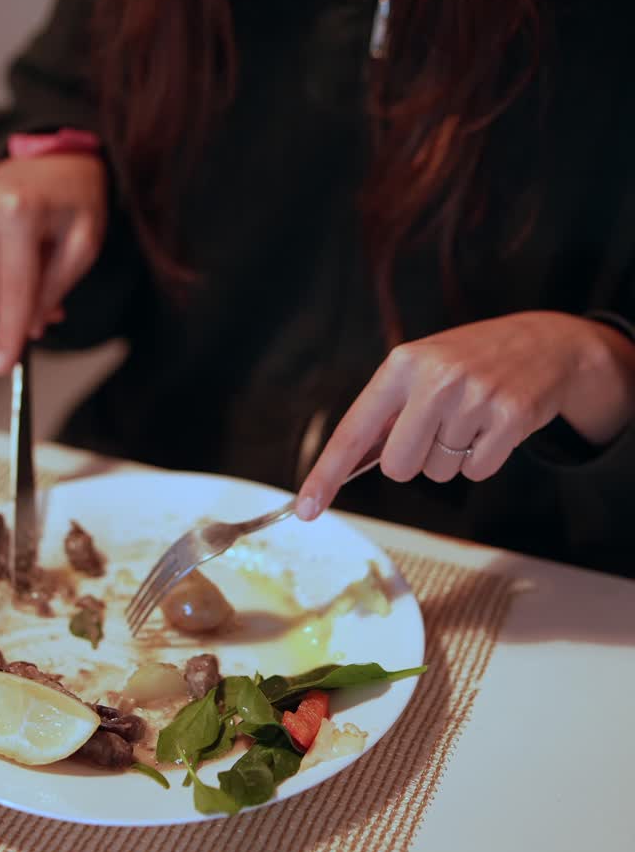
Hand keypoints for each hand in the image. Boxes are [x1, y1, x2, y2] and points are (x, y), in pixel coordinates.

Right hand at [0, 153, 106, 374]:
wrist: (59, 158)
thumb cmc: (77, 201)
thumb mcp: (85, 246)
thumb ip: (56, 289)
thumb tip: (29, 327)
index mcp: (19, 211)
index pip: (13, 287)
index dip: (10, 331)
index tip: (2, 366)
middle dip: (19, 307)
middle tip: (51, 301)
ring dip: (11, 282)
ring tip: (36, 251)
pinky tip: (15, 238)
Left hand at [296, 311, 634, 518]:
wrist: (544, 343)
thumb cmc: (471, 361)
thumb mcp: (424, 367)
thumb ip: (389, 410)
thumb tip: (351, 464)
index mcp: (403, 364)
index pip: (354, 431)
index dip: (326, 474)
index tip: (306, 508)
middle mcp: (436, 378)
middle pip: (398, 467)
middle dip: (414, 460)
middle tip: (438, 428)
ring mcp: (475, 398)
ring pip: (437, 473)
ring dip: (452, 458)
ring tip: (471, 420)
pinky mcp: (510, 418)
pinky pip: (476, 472)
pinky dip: (483, 460)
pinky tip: (493, 427)